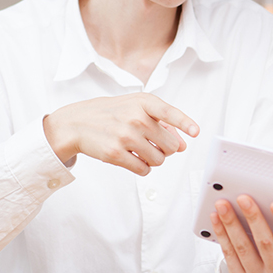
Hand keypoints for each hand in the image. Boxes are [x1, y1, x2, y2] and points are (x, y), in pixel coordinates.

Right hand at [42, 93, 198, 174]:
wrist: (76, 123)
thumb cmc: (110, 114)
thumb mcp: (135, 107)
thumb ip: (161, 122)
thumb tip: (182, 144)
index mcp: (143, 102)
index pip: (169, 112)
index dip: (185, 123)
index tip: (195, 132)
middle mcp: (135, 117)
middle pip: (170, 145)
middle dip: (165, 149)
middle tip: (152, 144)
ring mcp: (125, 136)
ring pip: (159, 160)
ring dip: (153, 160)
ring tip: (139, 150)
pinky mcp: (116, 154)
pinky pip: (143, 170)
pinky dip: (142, 168)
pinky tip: (133, 159)